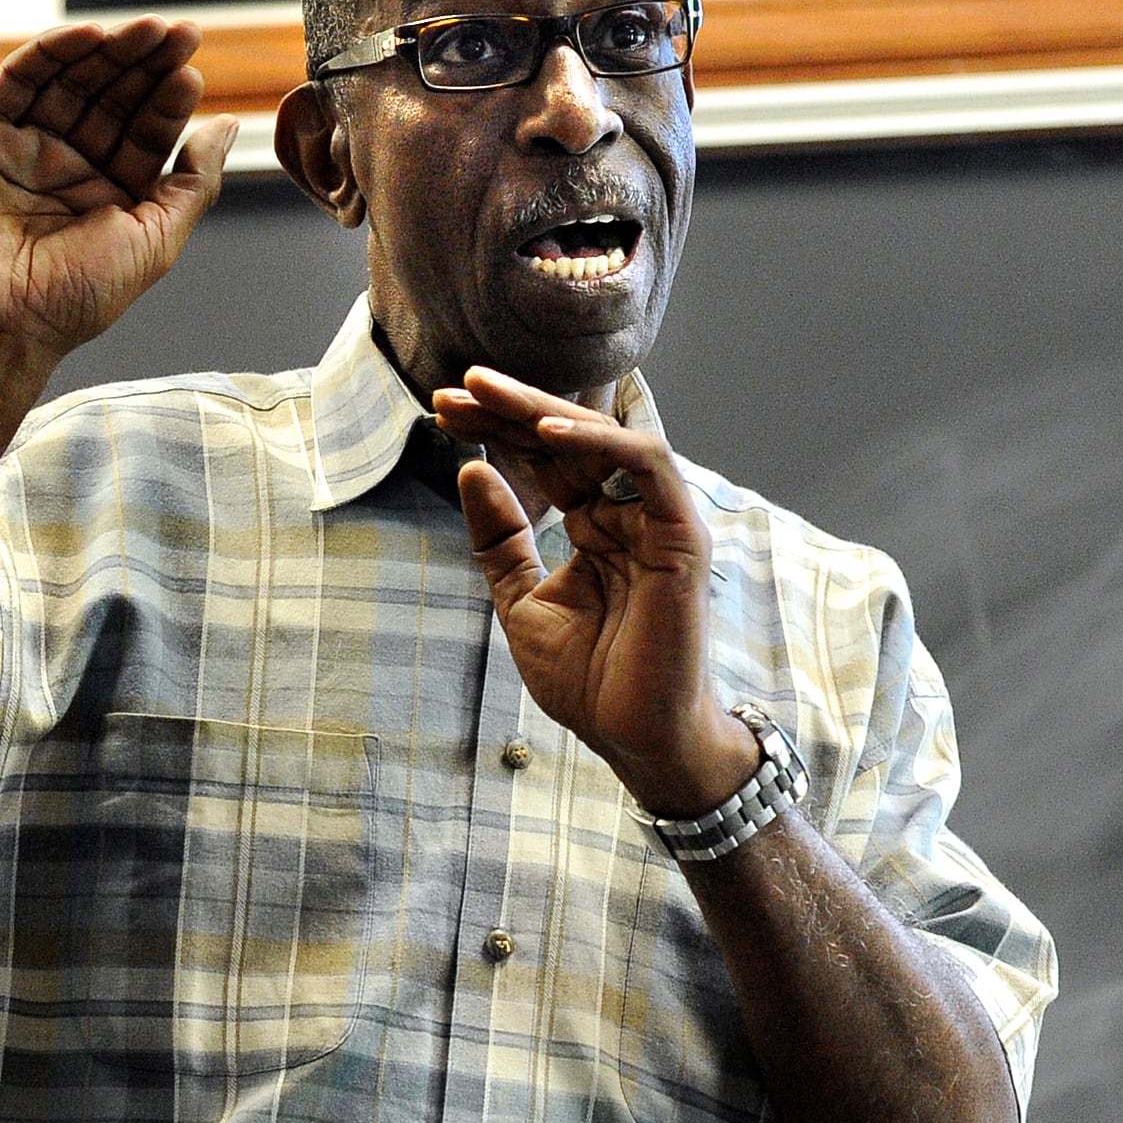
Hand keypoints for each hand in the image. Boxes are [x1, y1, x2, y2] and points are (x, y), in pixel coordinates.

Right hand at [0, 18, 233, 369]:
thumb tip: (226, 126)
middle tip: (178, 33)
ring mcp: (22, 146)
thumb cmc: (73, 299)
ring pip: (70, 80)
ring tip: (145, 30)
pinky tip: (89, 37)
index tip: (191, 71)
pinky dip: (51, 52)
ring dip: (107, 50)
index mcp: (108, 193)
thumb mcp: (155, 240)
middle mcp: (66, 165)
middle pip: (111, 97)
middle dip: (145, 64)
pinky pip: (18, 81)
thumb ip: (195, 181)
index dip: (168, 99)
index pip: (144, 130)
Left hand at [433, 368, 758, 816]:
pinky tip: (545, 434)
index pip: (541, 461)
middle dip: (510, 408)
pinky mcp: (682, 536)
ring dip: (546, 412)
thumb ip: (499, 539)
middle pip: (567, 441)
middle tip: (456, 385)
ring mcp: (657, 522)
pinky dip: (600, 444)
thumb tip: (470, 470)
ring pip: (606, 440)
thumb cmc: (588, 679)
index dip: (494, 430)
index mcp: (593, 526)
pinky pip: (647, 469)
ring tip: (489, 394)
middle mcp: (626, 514)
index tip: (440, 408)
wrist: (633, 737)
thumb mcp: (520, 600)